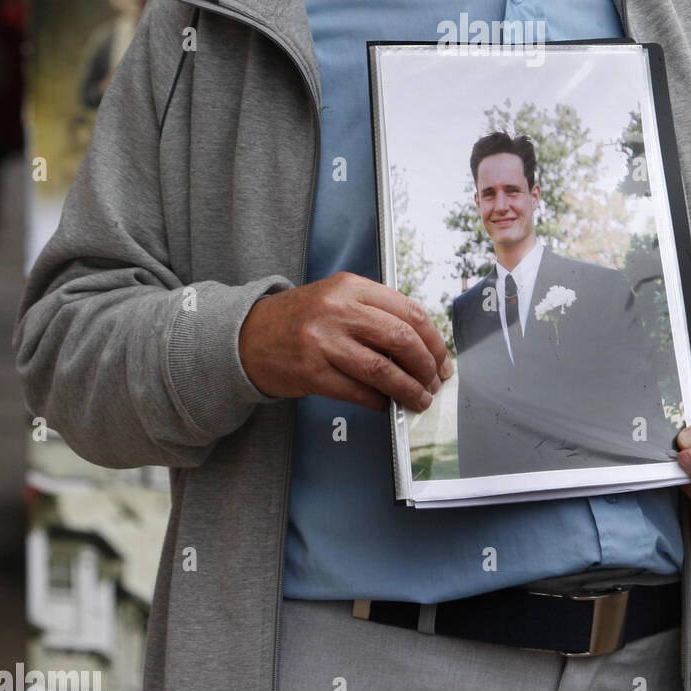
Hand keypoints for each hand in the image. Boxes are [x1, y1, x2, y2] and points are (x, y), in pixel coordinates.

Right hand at [238, 273, 453, 412]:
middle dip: (426, 366)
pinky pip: (358, 391)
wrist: (248, 335)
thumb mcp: (338, 298)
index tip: (442, 358)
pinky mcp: (312, 372)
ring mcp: (323, 341)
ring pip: (383, 369)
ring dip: (408, 390)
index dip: (433, 340)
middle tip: (434, 381)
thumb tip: (420, 346)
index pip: (409, 312)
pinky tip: (385, 404)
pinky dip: (379, 401)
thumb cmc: (301, 319)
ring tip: (418, 399)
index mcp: (351, 286)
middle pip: (401, 339)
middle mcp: (338, 309)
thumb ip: (375, 313)